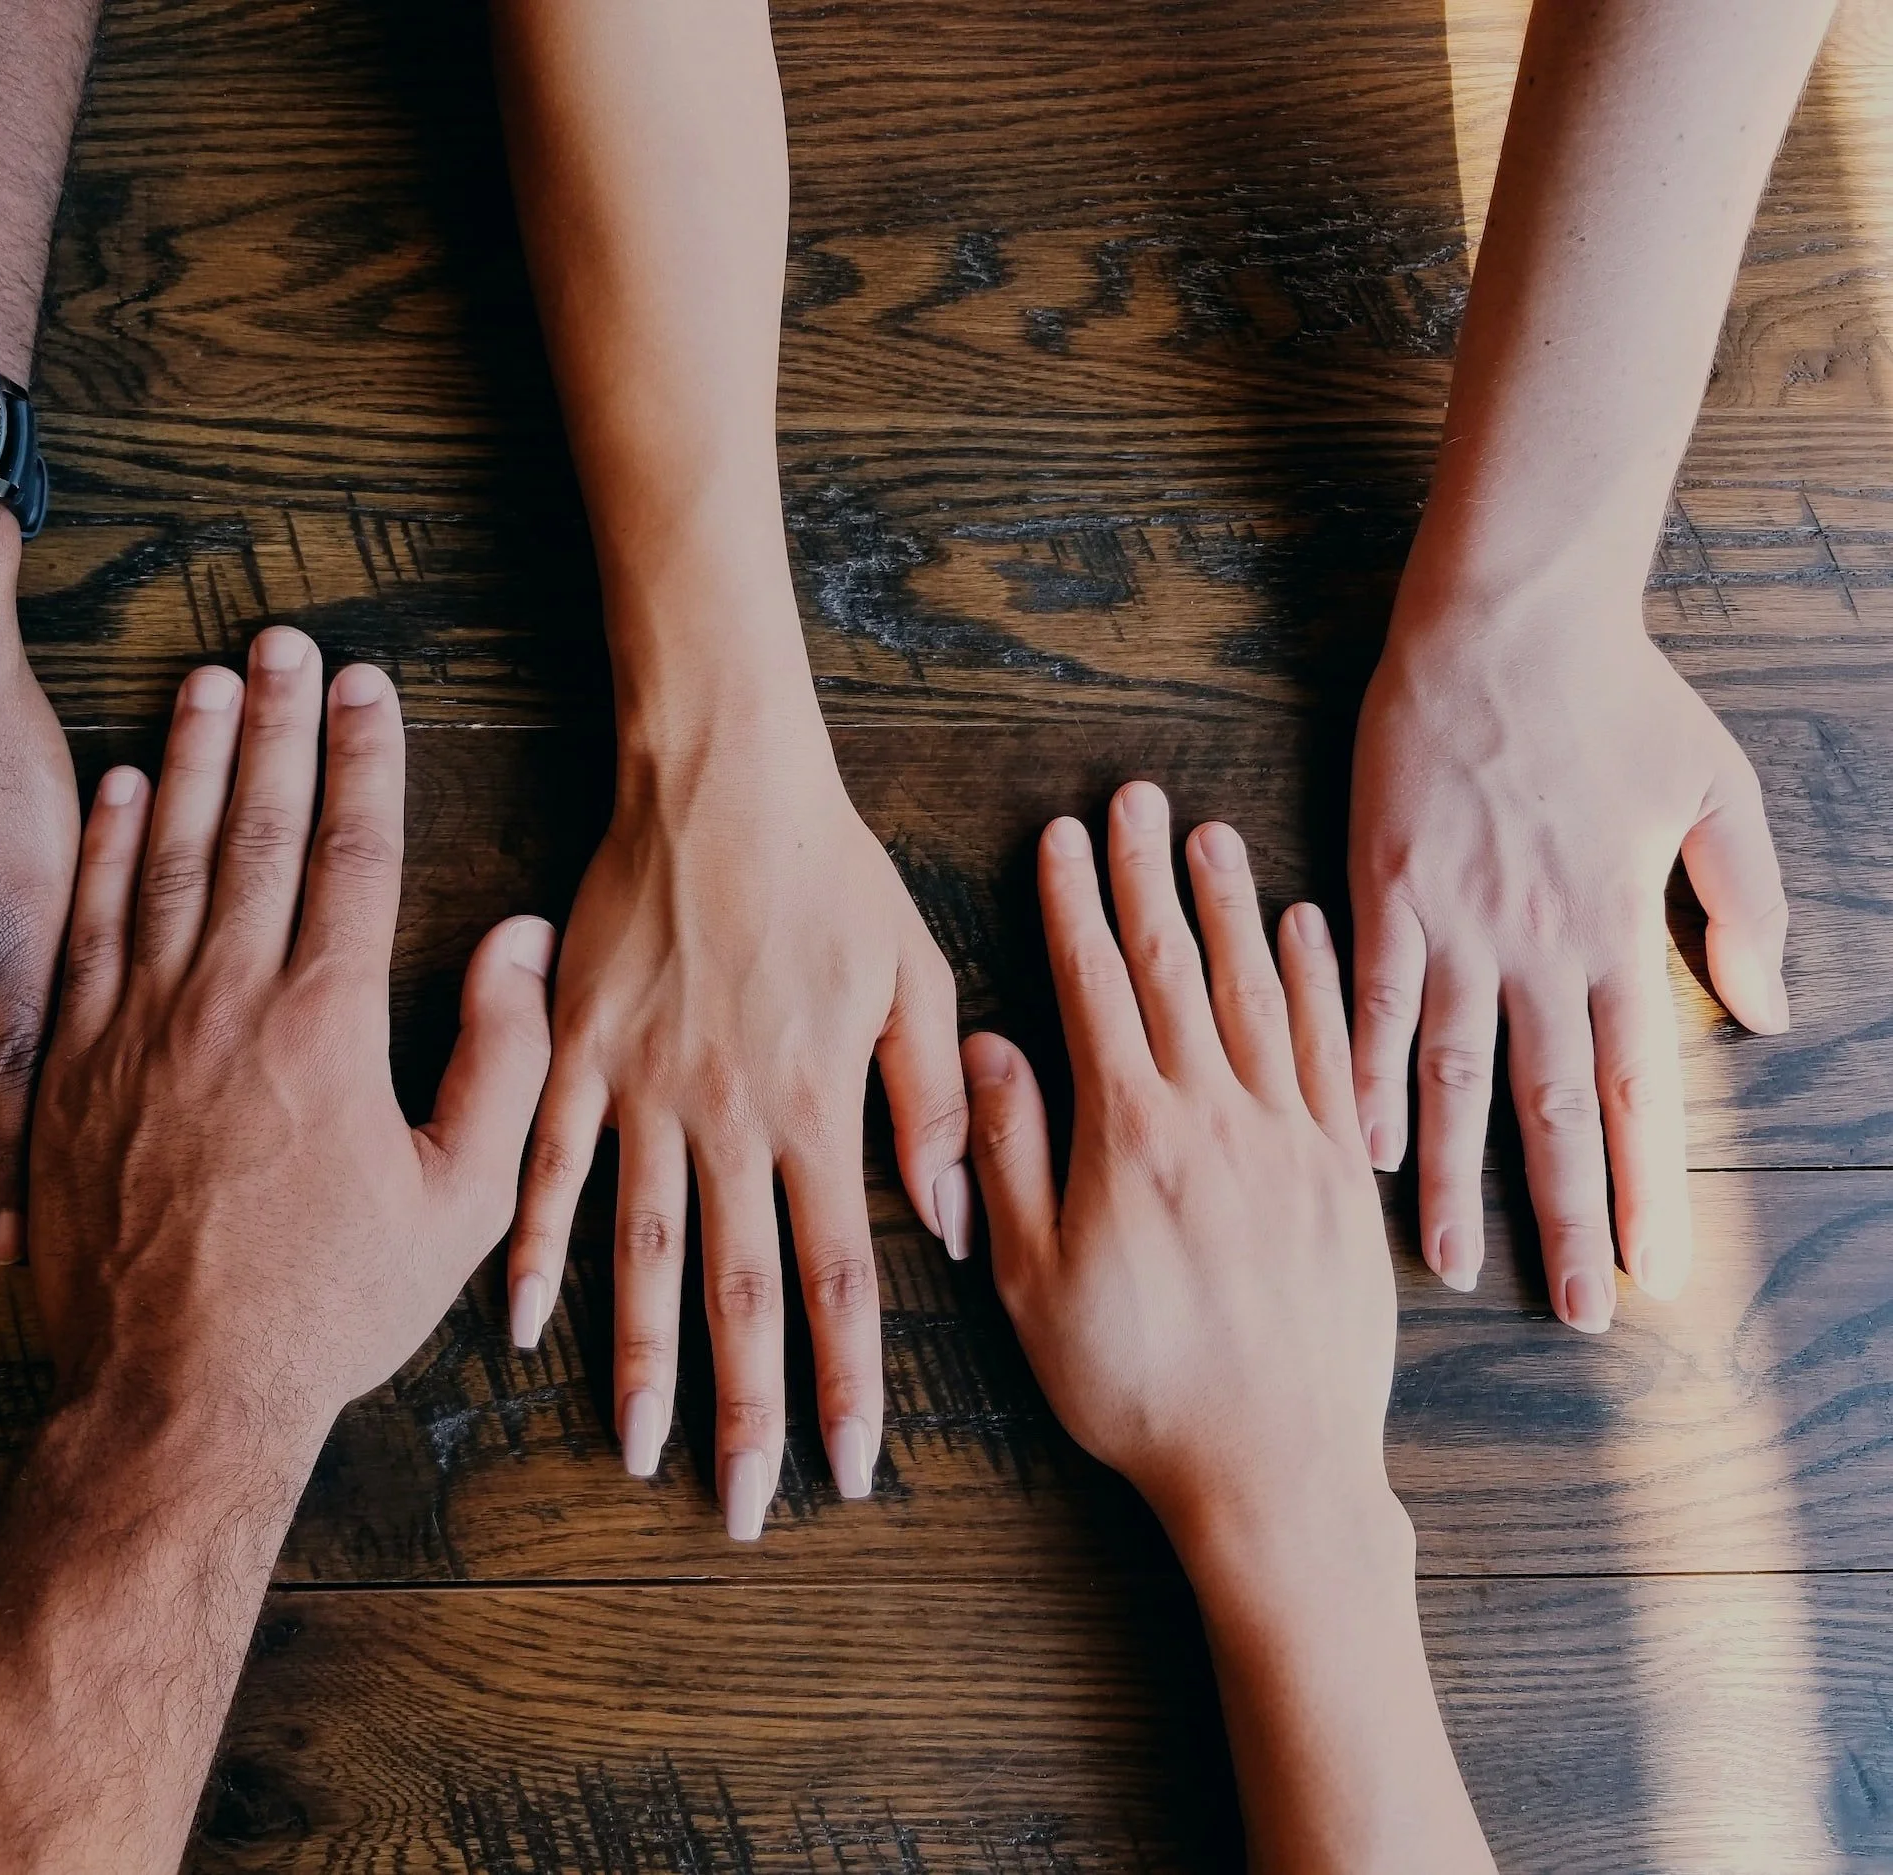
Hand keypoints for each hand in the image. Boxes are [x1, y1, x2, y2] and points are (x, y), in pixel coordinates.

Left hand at [26, 630, 555, 1437]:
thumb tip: (515, 941)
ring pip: (164, 859)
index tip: (370, 685)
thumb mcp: (459, 1202)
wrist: (175, 1395)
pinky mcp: (66, 1067)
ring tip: (207, 678)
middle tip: (285, 641)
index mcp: (326, 1025)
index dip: (364, 758)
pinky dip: (103, 852)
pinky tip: (120, 789)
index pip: (350, 853)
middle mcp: (224, 1002)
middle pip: (254, 828)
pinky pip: (85, 929)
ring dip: (190, 759)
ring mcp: (134, 1028)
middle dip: (276, 724)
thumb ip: (502, 1060)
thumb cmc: (329, 1306)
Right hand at [505, 705, 968, 1538]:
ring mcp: (645, 1089)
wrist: (719, 777)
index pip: (842, 1277)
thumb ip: (932, 1105)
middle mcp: (731, 1118)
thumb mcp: (915, 976)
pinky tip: (522, 1325)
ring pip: (642, 1252)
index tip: (852, 1468)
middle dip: (748, 1410)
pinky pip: (549, 1166)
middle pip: (741, 1292)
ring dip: (641, 1360)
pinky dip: (533, 1248)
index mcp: (819, 1107)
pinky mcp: (577, 1052)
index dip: (849, 1382)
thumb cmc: (831, 871)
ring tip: (638, 1449)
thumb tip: (956, 1225)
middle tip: (744, 1508)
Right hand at [963, 780, 1494, 1873]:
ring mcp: (1292, 1141)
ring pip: (1257, 994)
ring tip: (1210, 835)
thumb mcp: (1033, 1283)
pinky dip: (1318, 981)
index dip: (1075, 907)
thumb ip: (1010, 1155)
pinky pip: (1331, 1051)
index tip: (1063, 837)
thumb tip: (990, 1048)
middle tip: (1137, 797)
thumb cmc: (1136, 1388)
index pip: (1098, 990)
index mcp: (1131, 1137)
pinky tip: (1304, 930)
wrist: (1274, 1470)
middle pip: (1177, 969)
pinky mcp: (1343, 1176)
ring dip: (1230, 908)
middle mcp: (1218, 1117)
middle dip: (1149, 877)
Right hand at [1349, 592, 1788, 1328]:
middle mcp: (1538, 945)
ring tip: (1448, 1264)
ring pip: (1455, 1074)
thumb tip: (1768, 1013)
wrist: (1505, 620)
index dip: (1646, 1186)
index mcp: (1618, 930)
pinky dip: (1365, 1077)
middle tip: (1573, 1312)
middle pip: (1549, 1107)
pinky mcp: (1385, 890)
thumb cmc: (1617, 697)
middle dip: (1565, 1218)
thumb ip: (1745, 905)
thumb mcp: (1719, 790)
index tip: (1656, 1273)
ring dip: (1452, 1177)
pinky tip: (1359, 1146)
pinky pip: (1371, 1002)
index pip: (1636, 1087)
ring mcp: (1454, 922)